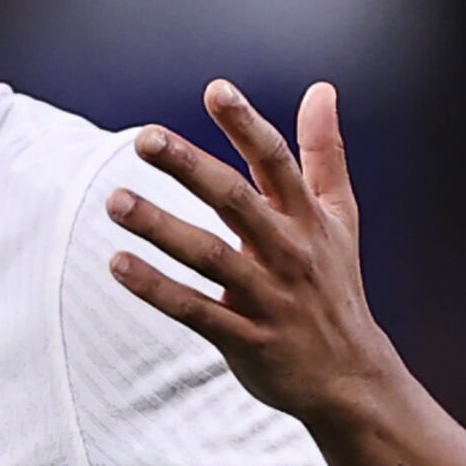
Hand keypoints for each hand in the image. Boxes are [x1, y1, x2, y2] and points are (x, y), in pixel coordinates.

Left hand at [108, 80, 401, 423]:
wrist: (351, 377)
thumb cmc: (334, 284)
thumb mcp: (339, 216)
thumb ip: (325, 152)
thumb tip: (321, 89)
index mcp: (308, 218)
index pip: (276, 162)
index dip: (247, 124)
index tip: (215, 90)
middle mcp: (289, 252)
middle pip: (236, 201)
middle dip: (191, 168)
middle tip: (145, 139)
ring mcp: (268, 297)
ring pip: (210, 256)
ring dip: (162, 227)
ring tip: (115, 201)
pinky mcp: (247, 338)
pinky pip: (196, 311)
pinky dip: (157, 290)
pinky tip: (117, 265)